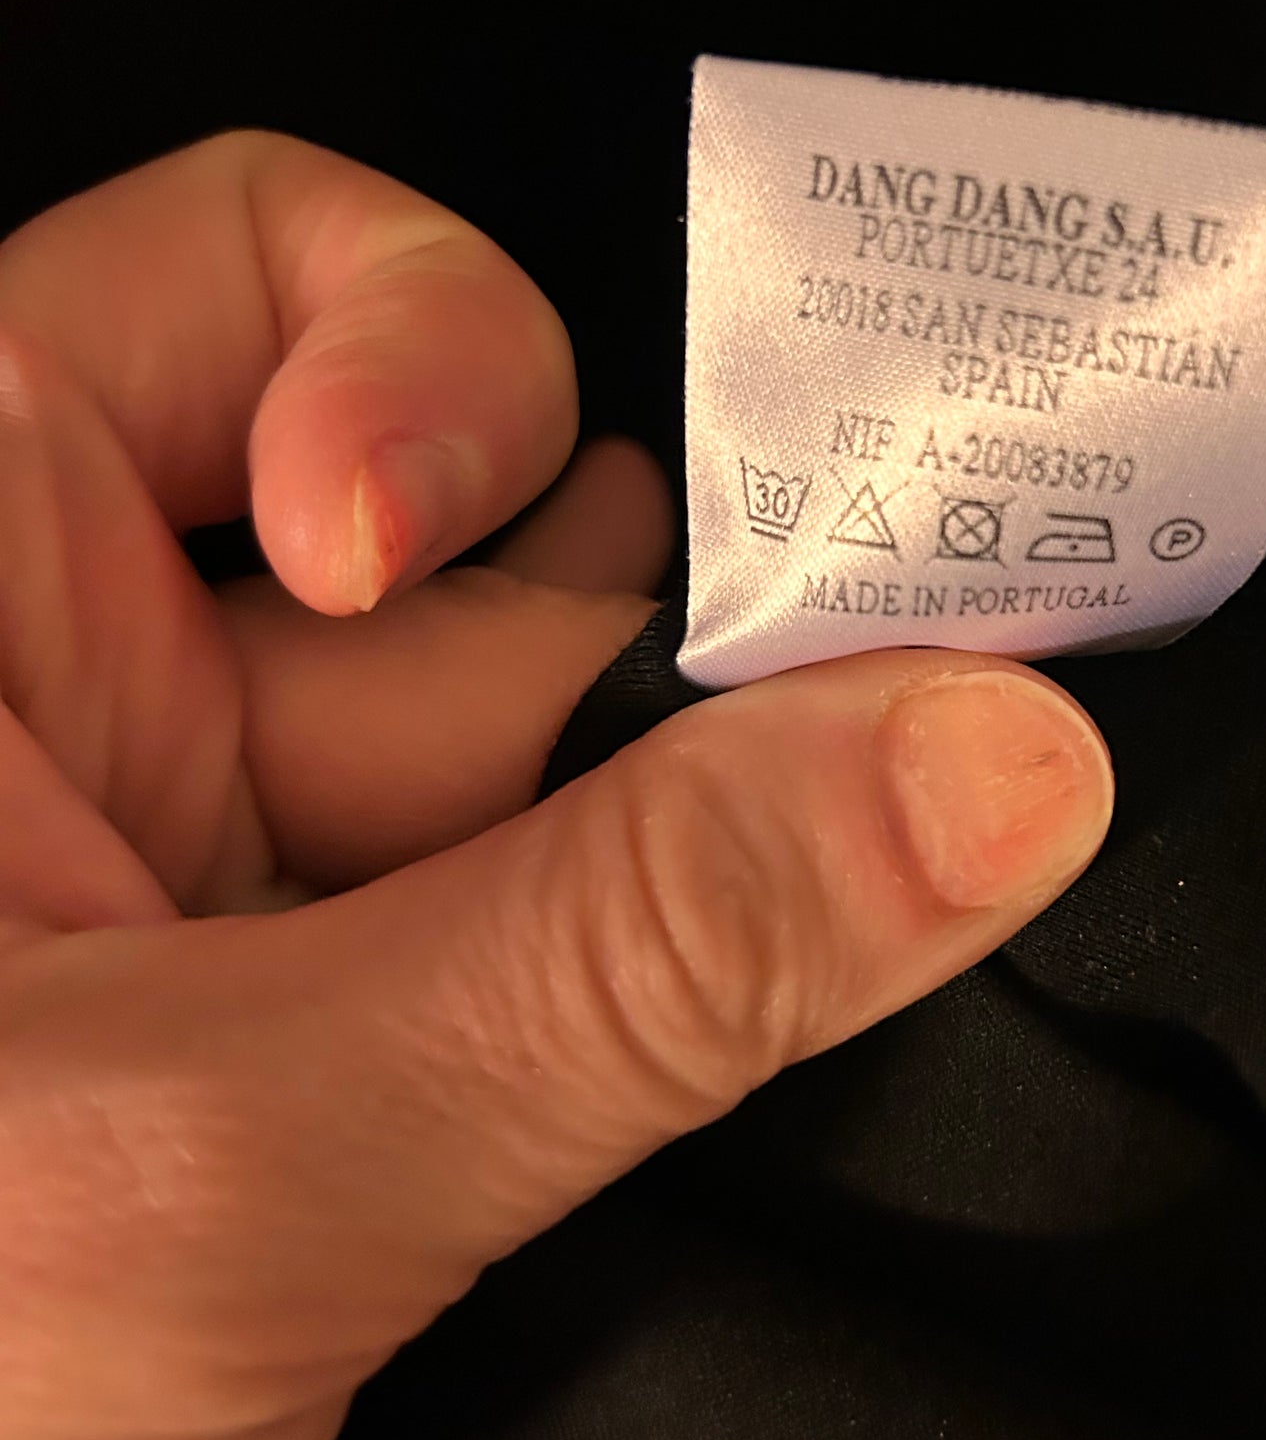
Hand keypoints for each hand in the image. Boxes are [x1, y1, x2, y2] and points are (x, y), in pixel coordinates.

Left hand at [0, 133, 1112, 1439]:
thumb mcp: (207, 1171)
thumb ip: (632, 954)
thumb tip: (1001, 758)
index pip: (259, 268)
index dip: (415, 357)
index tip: (410, 572)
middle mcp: (80, 693)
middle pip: (489, 537)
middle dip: (656, 676)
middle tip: (844, 790)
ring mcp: (210, 887)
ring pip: (571, 759)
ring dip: (689, 871)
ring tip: (740, 995)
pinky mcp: (316, 1056)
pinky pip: (578, 944)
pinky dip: (677, 997)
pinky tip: (727, 1073)